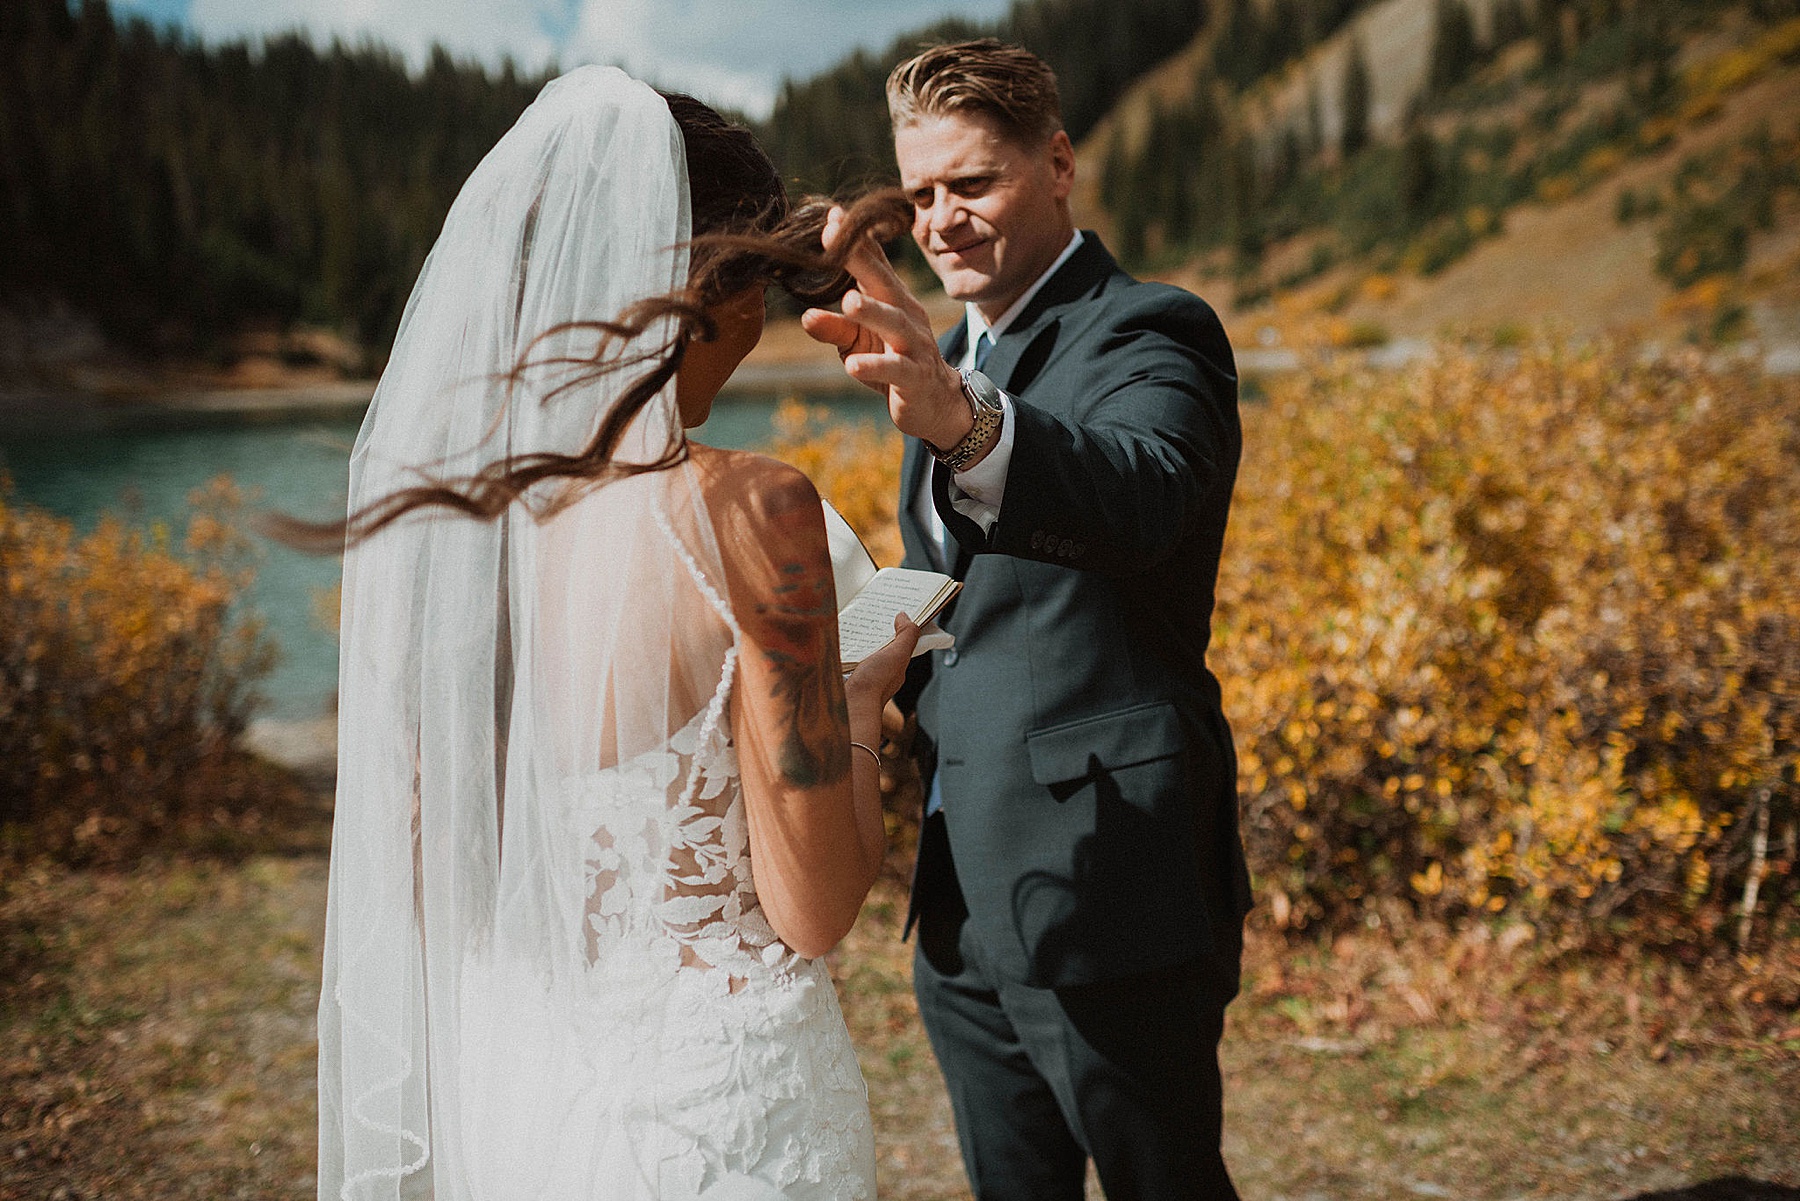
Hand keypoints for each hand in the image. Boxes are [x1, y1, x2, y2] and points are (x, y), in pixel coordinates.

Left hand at [800, 207, 973, 450]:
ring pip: (894, 324)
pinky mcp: (915, 377)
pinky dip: (875, 366)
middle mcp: (906, 316)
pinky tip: (852, 365)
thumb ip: (835, 327)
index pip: (874, 265)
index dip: (856, 242)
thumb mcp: (859, 344)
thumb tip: (805, 315)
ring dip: (872, 311)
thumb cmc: (893, 363)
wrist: (936, 403)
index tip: (831, 216)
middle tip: (833, 239)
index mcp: (893, 301)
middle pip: (883, 284)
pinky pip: (895, 369)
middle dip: (860, 260)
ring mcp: (914, 346)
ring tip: (848, 301)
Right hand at [843, 612, 921, 718]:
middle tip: (870, 610)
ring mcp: (863, 675)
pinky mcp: (846, 677)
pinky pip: (847, 659)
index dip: (899, 627)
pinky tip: (839, 641)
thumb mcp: (897, 654)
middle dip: (877, 630)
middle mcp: (881, 671)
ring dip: (859, 639)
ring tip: (853, 622)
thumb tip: (905, 616)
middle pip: (881, 645)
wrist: (851, 706)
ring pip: (863, 652)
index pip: (901, 642)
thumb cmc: (875, 684)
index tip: (894, 609)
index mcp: (896, 666)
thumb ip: (906, 635)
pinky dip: (845, 649)